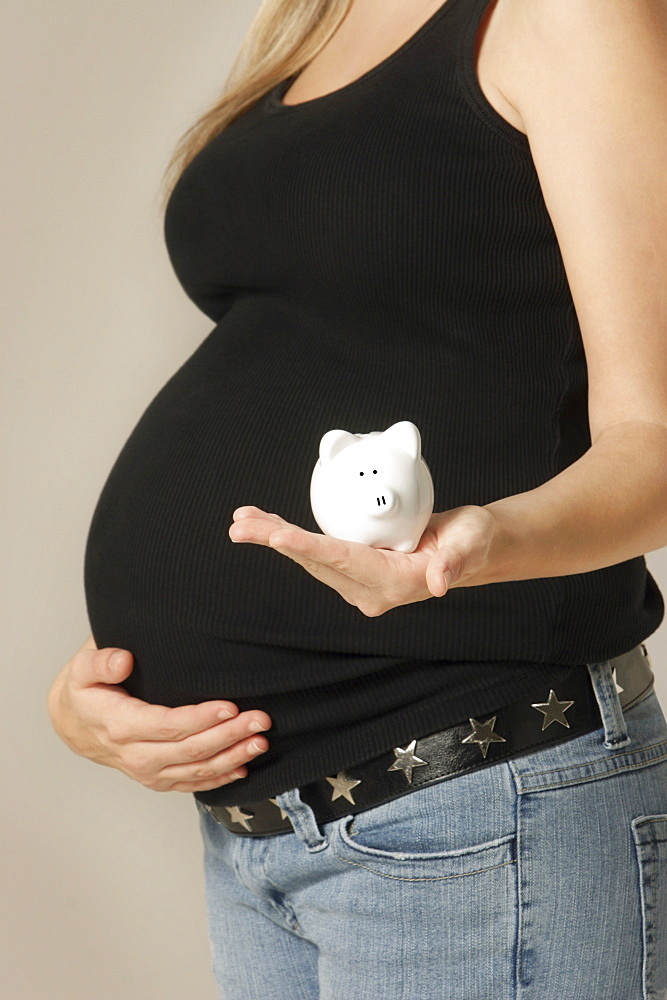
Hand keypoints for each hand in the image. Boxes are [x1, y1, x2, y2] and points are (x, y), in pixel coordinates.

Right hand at [47, 635, 271, 792]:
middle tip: (259, 720)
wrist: (74, 724)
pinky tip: (243, 766)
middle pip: (190, 750)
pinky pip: (192, 783)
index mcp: (120, 726)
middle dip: (229, 735)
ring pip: (196, 770)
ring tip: (260, 742)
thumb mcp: (82, 669)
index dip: (201, 718)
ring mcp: (147, 771)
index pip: (168, 725)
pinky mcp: (158, 779)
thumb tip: (124, 660)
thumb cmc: (85, 691)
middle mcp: (135, 755)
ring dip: (232, 757)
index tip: (229, 706)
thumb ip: (101, 661)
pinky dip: (220, 778)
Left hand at [229, 504, 496, 616]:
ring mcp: (362, 584)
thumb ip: (454, 562)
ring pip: (311, 560)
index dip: (309, 548)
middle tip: (241, 525)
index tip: (277, 536)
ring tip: (243, 521)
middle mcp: (372, 590)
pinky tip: (267, 525)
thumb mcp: (471, 544)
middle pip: (316, 562)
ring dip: (275, 539)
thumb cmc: (473, 541)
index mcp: (395, 583)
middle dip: (276, 542)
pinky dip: (290, 539)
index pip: (344, 561)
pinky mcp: (357, 572)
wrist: (471, 548)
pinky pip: (318, 555)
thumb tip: (438, 583)